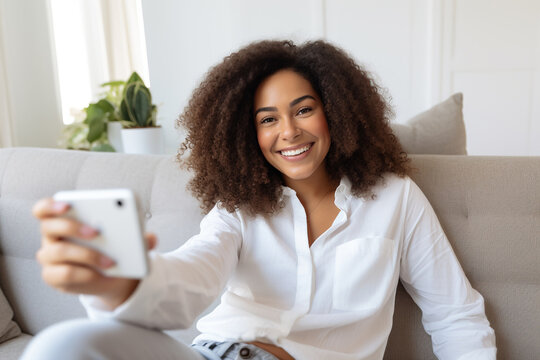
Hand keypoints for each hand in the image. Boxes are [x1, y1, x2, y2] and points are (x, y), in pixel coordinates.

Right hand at [32, 198, 156, 309]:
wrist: (112, 275)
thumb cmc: (114, 247)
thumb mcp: (126, 238)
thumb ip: (137, 235)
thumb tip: (151, 238)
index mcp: (63, 218)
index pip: (44, 208)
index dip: (52, 205)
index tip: (67, 204)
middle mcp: (51, 236)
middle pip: (49, 226)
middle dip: (72, 226)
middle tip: (97, 231)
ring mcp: (50, 258)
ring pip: (59, 251)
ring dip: (87, 254)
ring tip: (111, 262)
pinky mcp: (53, 277)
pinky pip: (64, 274)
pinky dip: (85, 273)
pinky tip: (100, 274)